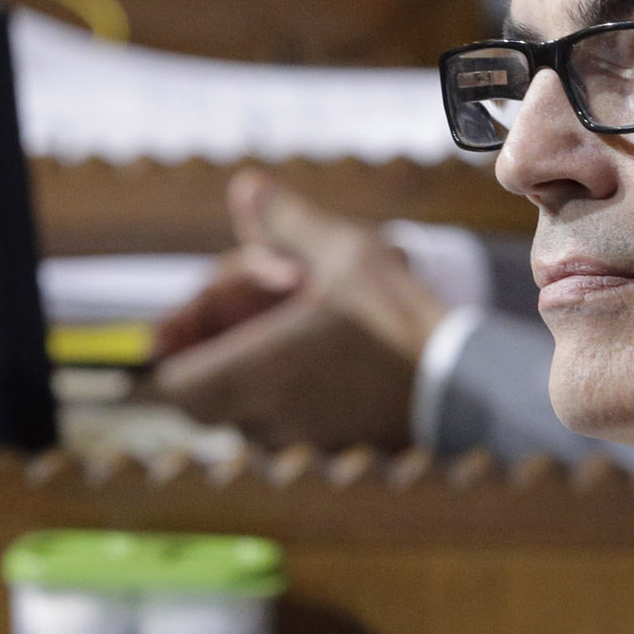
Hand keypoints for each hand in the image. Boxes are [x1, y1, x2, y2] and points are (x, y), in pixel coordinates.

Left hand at [149, 171, 446, 449]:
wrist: (462, 381)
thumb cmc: (397, 319)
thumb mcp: (342, 254)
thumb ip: (285, 221)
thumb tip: (245, 185)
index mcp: (254, 371)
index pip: (171, 385)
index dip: (173, 354)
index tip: (200, 321)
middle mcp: (265, 415)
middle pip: (200, 399)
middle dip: (210, 358)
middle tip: (244, 319)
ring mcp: (295, 438)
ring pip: (239, 413)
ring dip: (245, 376)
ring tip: (284, 331)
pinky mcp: (325, 448)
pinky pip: (279, 426)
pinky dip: (279, 396)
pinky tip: (314, 359)